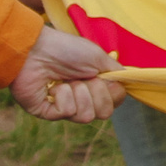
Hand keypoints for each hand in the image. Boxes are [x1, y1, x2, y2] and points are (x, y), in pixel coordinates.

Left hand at [11, 25, 125, 120]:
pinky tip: (52, 86)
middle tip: (83, 78)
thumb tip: (130, 81)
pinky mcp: (49, 113)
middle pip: (104, 113)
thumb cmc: (66, 49)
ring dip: (78, 93)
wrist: (35, 49)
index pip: (115, 102)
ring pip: (86, 116)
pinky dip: (62, 95)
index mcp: (95, 86)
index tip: (102, 78)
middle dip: (96, 92)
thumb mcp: (98, 57)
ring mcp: (66, 108)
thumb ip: (116, 73)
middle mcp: (82, 99)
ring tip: (65, 80)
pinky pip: (67, 112)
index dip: (112, 92)